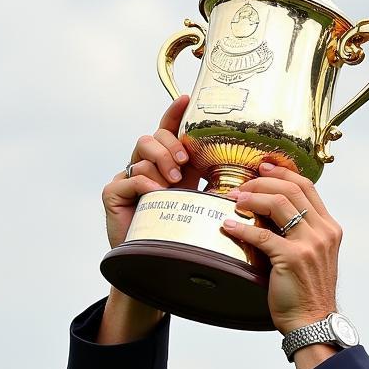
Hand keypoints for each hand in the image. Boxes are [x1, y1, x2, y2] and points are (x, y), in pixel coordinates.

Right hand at [98, 97, 202, 342]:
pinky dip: (146, 182)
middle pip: (155, 135)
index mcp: (171, 167)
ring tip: (175, 179)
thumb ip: (217, 186)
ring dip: (160, 159)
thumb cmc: (187, 238)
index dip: (176, 114)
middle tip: (185, 162)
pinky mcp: (114, 194)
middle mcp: (148, 168)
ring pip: (141, 150)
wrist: (161, 269)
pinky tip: (157, 191)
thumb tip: (254, 173)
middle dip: (171, 143)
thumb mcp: (206, 206)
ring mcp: (128, 179)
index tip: (187, 99)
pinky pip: (129, 177)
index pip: (170, 132)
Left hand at [220, 163, 341, 333]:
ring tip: (234, 200)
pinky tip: (228, 226)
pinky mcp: (292, 259)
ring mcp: (310, 245)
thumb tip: (271, 214)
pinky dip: (242, 228)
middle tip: (241, 186)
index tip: (262, 168)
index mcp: (329, 229)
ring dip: (251, 198)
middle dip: (262, 182)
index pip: (307, 187)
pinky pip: (262, 235)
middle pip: (291, 190)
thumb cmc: (307, 292)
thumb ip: (301, 234)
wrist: (313, 322)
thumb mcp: (313, 256)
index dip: (282, 173)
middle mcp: (323, 232)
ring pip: (278, 204)